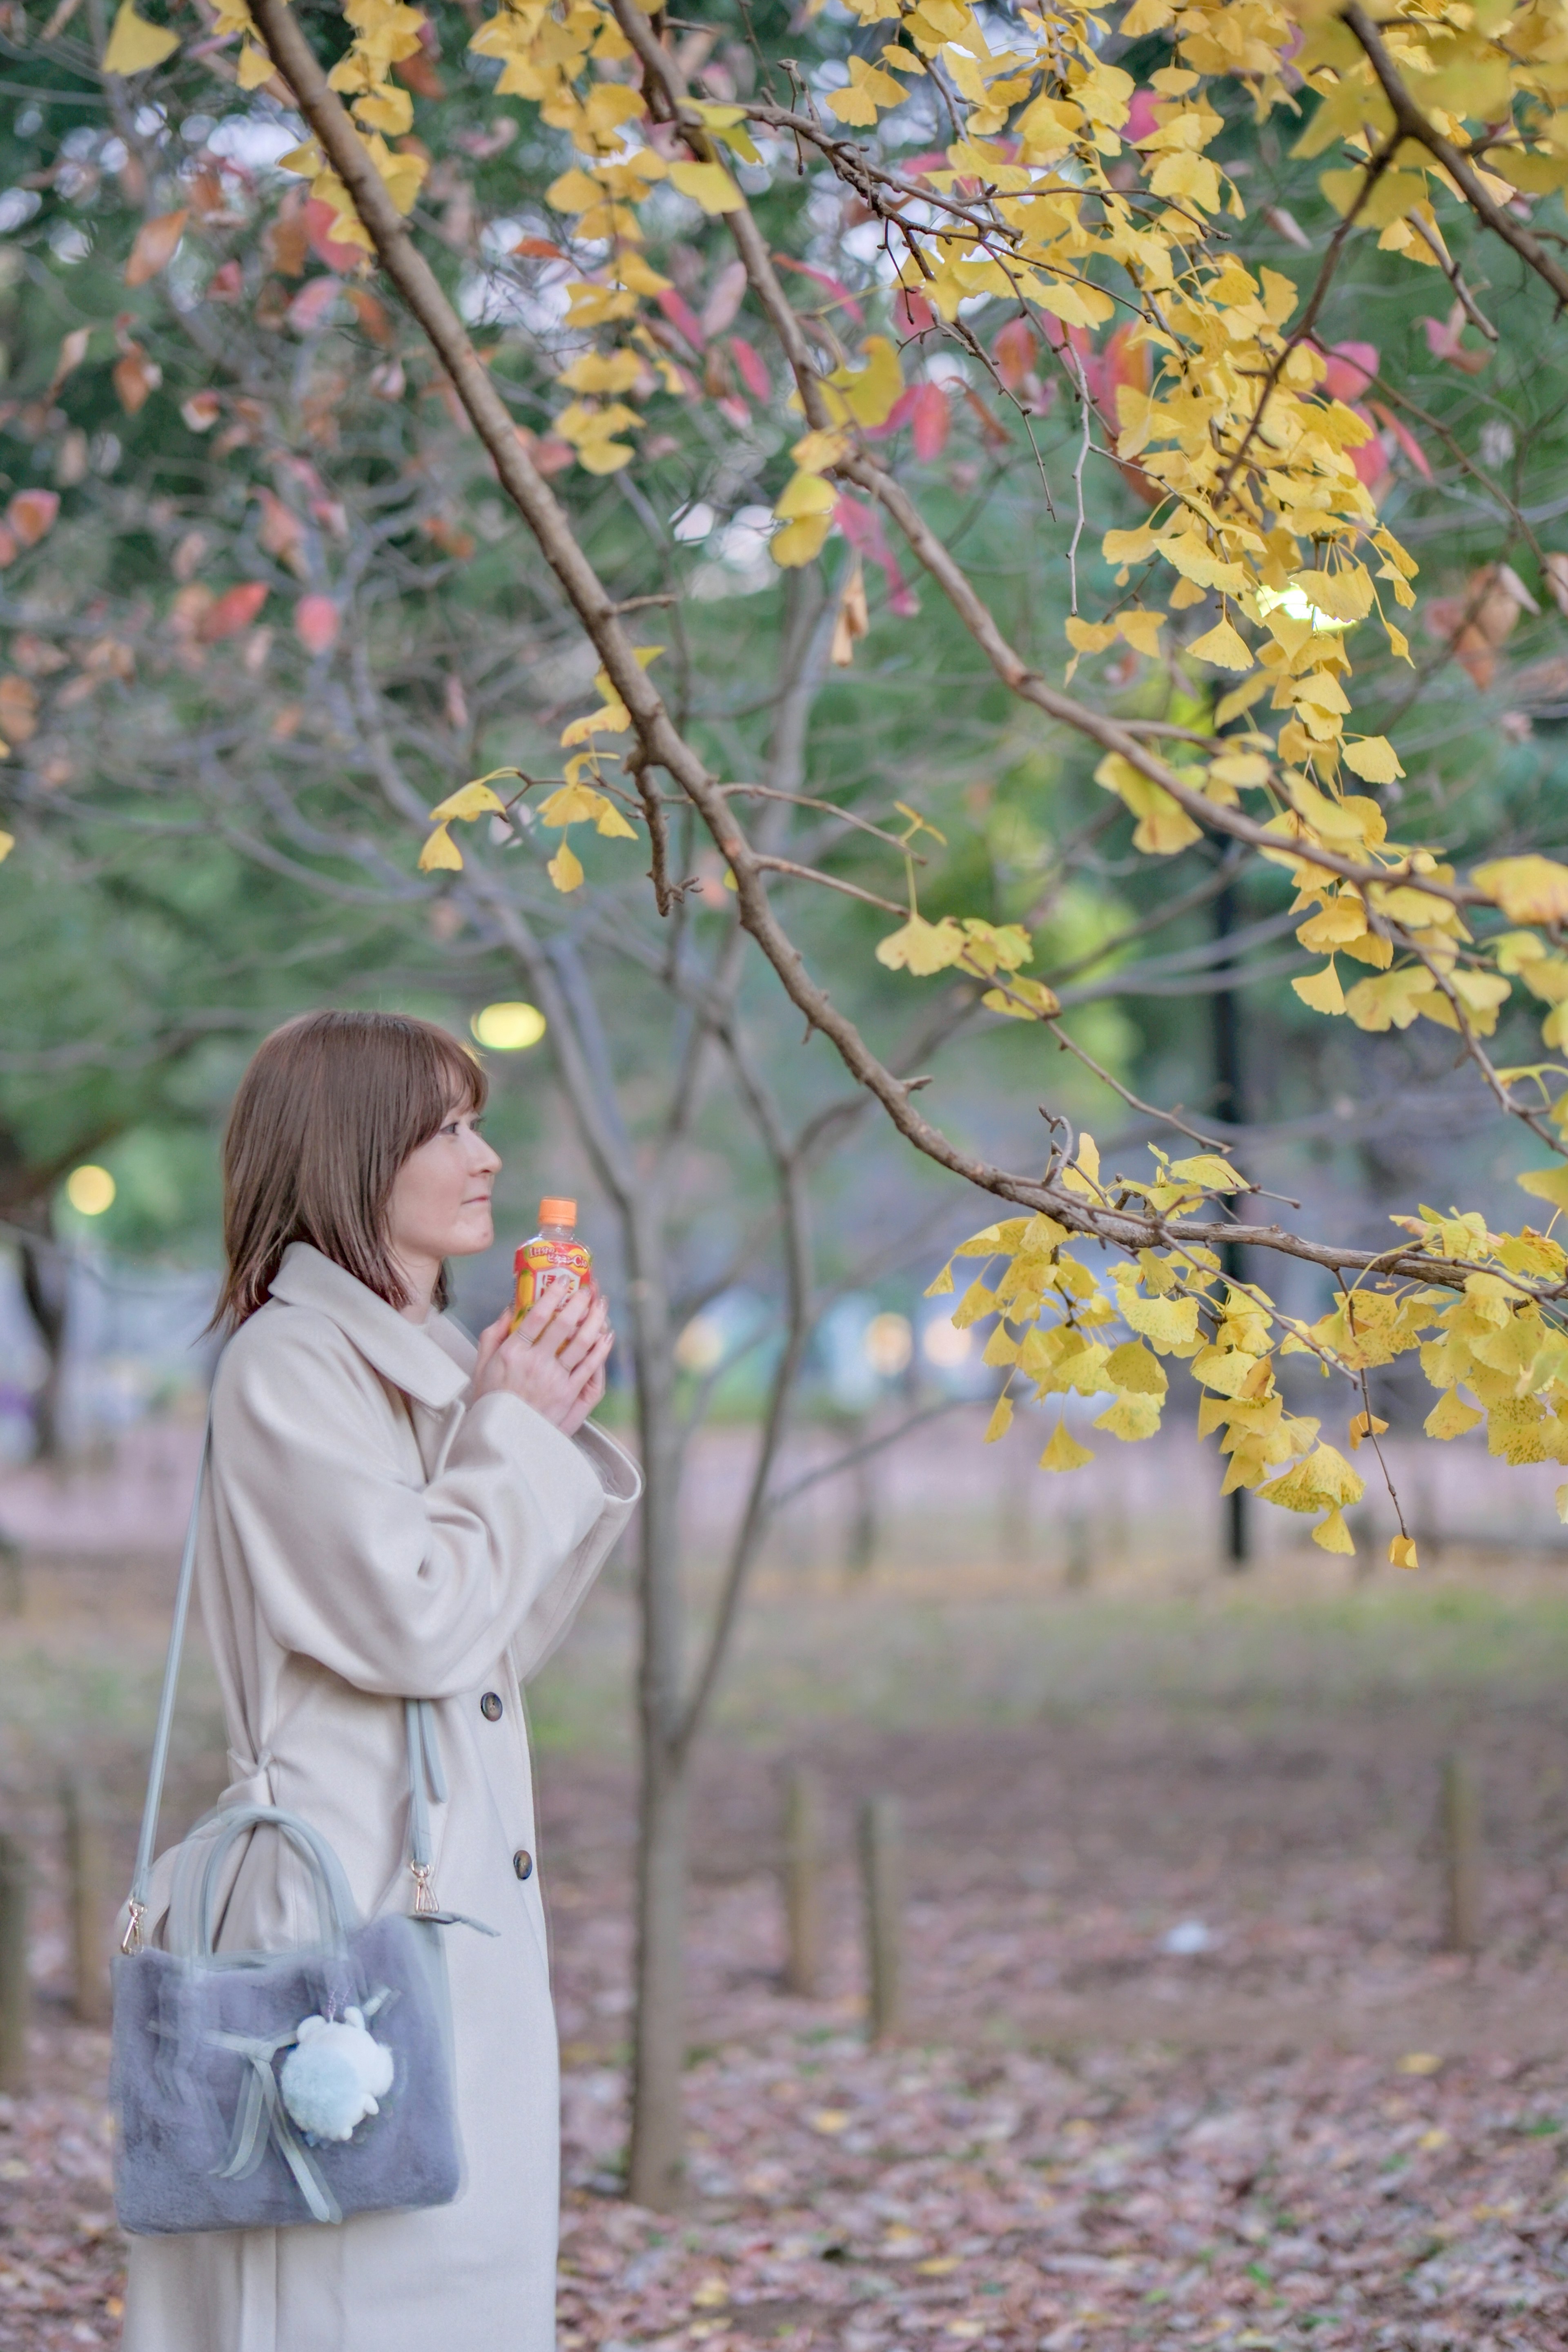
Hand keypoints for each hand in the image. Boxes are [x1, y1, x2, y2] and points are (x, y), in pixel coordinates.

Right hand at [472, 1284, 612, 1436]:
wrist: (503, 1438)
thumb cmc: (491, 1400)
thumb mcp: (482, 1364)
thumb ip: (494, 1334)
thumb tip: (510, 1307)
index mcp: (513, 1353)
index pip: (536, 1316)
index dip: (552, 1294)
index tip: (562, 1280)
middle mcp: (536, 1363)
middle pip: (564, 1324)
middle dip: (579, 1301)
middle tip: (588, 1289)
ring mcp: (555, 1379)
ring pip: (582, 1343)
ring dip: (595, 1320)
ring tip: (601, 1305)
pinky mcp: (569, 1394)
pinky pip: (590, 1366)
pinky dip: (601, 1348)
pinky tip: (606, 1335)